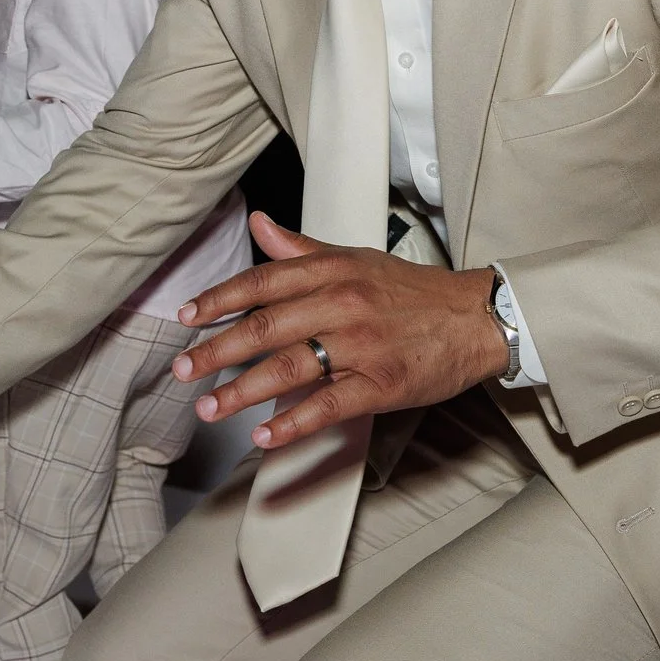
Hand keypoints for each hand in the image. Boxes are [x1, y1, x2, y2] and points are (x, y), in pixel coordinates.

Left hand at [171, 214, 504, 449]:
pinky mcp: (382, 383)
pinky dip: (292, 423)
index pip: (260, 282)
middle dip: (217, 350)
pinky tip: (264, 436)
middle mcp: (341, 303)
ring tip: (209, 407)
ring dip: (242, 391)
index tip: (187, 319)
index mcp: (331, 270)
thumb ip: (301, 248)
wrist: (476, 318)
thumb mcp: (355, 258)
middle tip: (183, 369)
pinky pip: (329, 405)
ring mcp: (361, 345)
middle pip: (265, 327)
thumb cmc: (412, 291)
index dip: (217, 301)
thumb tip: (259, 224)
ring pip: (289, 367)